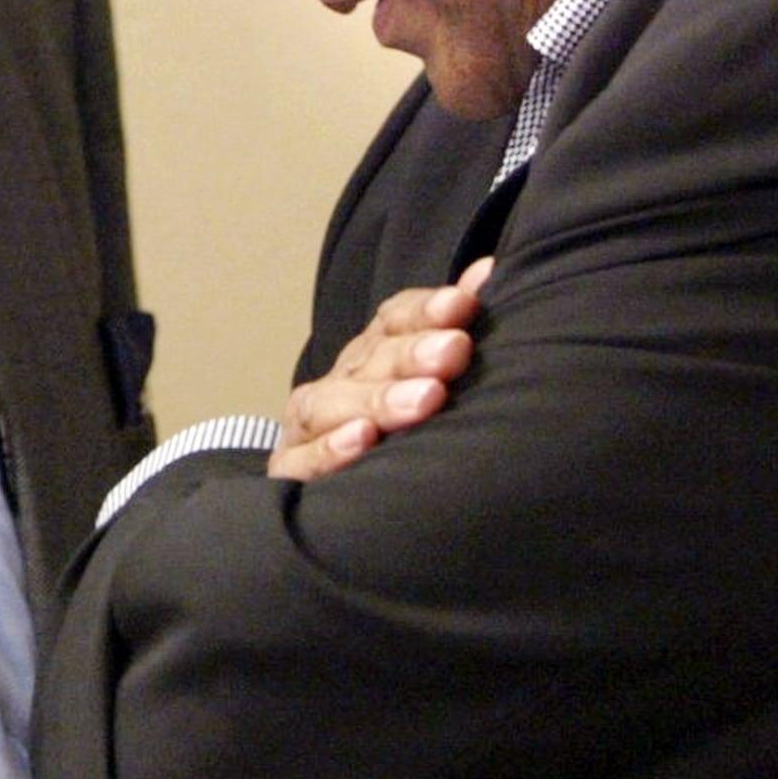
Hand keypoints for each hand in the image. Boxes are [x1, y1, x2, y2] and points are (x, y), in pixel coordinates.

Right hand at [269, 257, 493, 482]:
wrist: (325, 507)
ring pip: (333, 404)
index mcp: (368, 360)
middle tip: (454, 351)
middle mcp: (335, 386)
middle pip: (368, 361)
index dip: (425, 310)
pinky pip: (303, 461)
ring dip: (379, 399)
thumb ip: (451, 327)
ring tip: (426, 399)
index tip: (463, 305)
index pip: (392, 321)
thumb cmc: (396, 441)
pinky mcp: (289, 473)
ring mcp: (308, 428)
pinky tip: (363, 439)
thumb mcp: (427, 383)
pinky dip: (331, 449)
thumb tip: (488, 271)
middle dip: (412, 354)